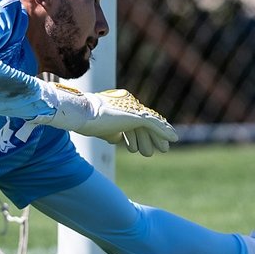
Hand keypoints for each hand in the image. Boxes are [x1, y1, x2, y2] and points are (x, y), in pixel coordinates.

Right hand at [34, 83, 178, 155]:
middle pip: (146, 120)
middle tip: (163, 148)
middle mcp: (129, 104)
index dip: (145, 133)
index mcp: (120, 105)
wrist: (81, 116)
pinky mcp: (134, 116)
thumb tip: (117, 139)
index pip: (136, 119)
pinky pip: (153, 124)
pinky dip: (163, 131)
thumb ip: (111, 131)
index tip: (151, 143)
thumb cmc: (86, 122)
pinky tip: (173, 139)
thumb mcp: (102, 128)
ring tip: (164, 149)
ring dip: (158, 138)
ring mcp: (132, 109)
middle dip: (154, 135)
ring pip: (151, 124)